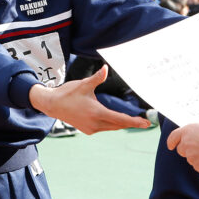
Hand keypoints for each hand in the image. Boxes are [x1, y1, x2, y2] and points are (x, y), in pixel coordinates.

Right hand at [29, 65, 150, 134]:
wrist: (52, 105)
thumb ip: (97, 78)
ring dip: (122, 124)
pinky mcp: (88, 130)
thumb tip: (106, 68)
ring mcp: (91, 128)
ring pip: (112, 127)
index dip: (134, 122)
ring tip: (135, 121)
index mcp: (96, 112)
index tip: (146, 124)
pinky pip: (105, 127)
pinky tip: (117, 120)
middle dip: (132, 123)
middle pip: (118, 124)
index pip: (120, 119)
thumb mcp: (83, 84)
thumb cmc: (68, 93)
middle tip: (146, 122)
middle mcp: (95, 123)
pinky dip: (112, 124)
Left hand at [167, 123, 198, 174]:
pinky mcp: (198, 167)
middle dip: (188, 150)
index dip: (171, 142)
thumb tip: (196, 136)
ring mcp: (191, 157)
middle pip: (181, 150)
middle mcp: (186, 144)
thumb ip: (197, 132)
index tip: (170, 146)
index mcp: (187, 131)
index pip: (173, 137)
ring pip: (192, 159)